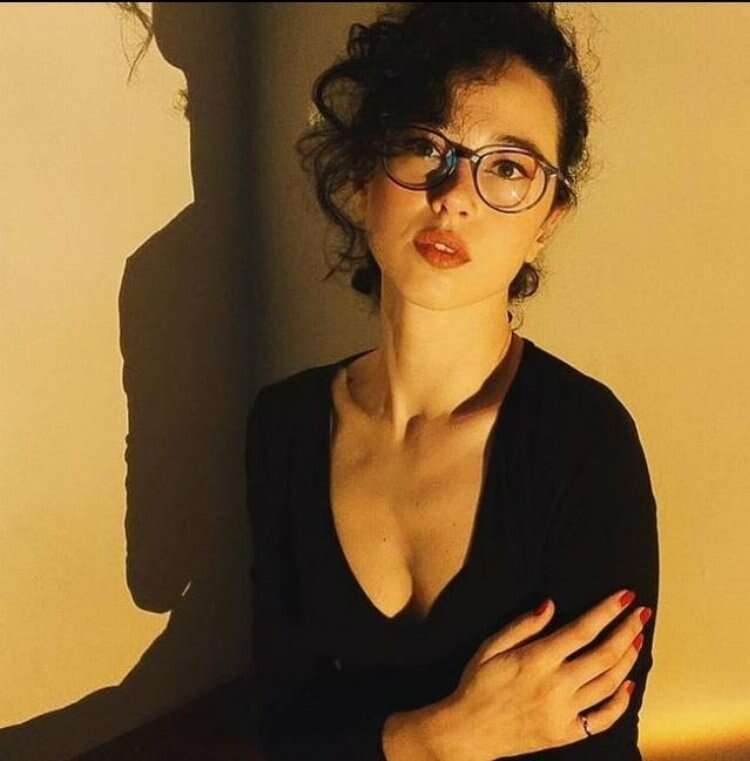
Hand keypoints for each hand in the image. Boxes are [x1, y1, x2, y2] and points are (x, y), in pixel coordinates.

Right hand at [439, 589, 649, 759]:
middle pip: (604, 654)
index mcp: (537, 659)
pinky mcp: (566, 734)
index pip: (583, 630)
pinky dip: (621, 702)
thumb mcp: (490, 646)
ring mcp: (564, 712)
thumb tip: (550, 604)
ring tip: (638, 640)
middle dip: (628, 631)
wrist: (469, 731)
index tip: (625, 597)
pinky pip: (602, 719)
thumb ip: (522, 625)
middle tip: (642, 614)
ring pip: (609, 684)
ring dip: (628, 660)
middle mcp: (556, 685)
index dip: (607, 611)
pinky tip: (629, 685)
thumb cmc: (477, 684)